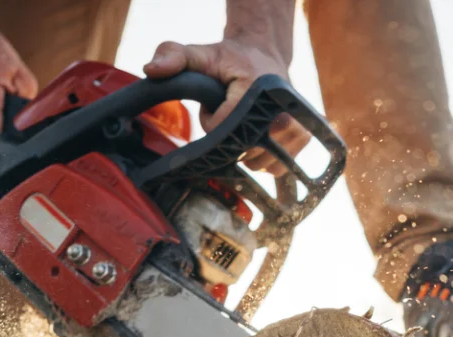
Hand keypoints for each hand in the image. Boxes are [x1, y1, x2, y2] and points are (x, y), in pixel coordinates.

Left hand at [144, 40, 309, 174]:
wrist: (267, 57)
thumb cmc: (231, 59)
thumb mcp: (200, 53)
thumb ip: (173, 56)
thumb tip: (150, 69)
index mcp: (258, 91)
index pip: (222, 128)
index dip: (211, 120)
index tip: (215, 103)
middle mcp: (283, 112)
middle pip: (240, 150)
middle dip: (227, 137)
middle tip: (232, 110)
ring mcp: (296, 129)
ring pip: (255, 162)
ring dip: (243, 150)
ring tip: (245, 121)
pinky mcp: (302, 140)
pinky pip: (273, 168)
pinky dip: (260, 158)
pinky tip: (258, 136)